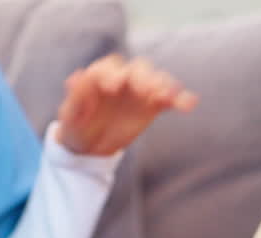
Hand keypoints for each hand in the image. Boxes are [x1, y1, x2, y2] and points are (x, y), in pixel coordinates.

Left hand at [55, 55, 198, 155]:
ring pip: (156, 80)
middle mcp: (123, 77)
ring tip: (171, 96)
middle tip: (146, 91)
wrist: (90, 146)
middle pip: (137, 70)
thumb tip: (75, 77)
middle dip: (143, 78)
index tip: (113, 88)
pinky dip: (180, 99)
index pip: (108, 68)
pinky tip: (190, 103)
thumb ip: (75, 97)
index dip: (111, 75)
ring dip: (164, 85)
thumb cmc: (76, 127)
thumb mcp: (70, 116)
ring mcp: (140, 89)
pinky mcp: (153, 104)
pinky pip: (169, 98)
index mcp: (100, 75)